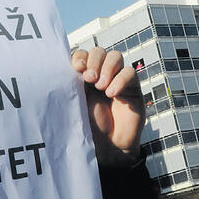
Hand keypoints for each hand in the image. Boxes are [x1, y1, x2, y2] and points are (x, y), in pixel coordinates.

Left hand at [71, 48, 143, 166]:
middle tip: (89, 78)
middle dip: (94, 61)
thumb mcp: (75, 104)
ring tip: (101, 87)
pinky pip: (129, 72)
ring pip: (115, 56)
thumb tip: (66, 66)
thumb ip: (71, 86)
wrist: (108, 147)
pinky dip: (120, 79)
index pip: (82, 55)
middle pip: (99, 51)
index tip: (77, 68)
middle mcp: (100, 76)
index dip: (80, 57)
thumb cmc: (89, 129)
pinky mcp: (132, 88)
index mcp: (83, 77)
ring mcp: (117, 80)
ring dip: (107, 67)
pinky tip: (112, 93)